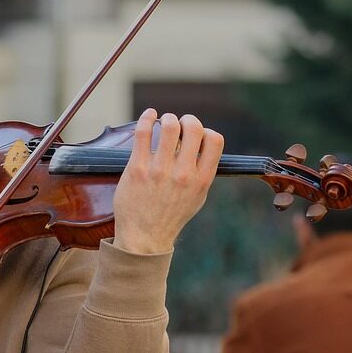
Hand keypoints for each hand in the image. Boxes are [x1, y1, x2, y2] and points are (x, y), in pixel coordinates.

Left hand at [113, 109, 222, 254]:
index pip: (215, 140)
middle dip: (188, 120)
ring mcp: (159, 170)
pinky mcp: (137, 168)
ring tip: (166, 122)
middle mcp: (183, 174)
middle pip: (193, 128)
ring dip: (169, 118)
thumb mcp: (197, 197)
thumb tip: (201, 144)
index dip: (207, 131)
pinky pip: (144, 133)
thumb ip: (202, 172)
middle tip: (181, 124)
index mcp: (201, 180)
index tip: (197, 135)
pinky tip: (150, 115)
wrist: (144, 237)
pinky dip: (148, 118)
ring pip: (169, 126)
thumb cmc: (171, 216)